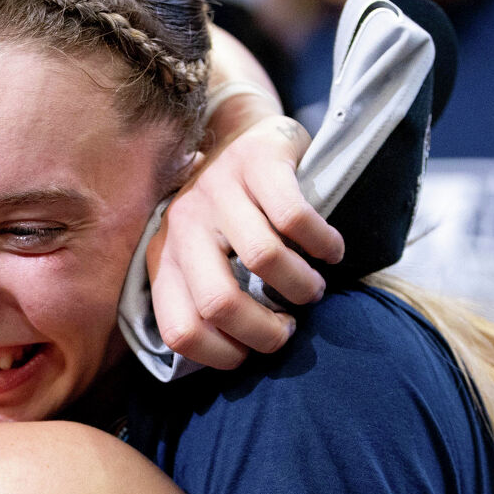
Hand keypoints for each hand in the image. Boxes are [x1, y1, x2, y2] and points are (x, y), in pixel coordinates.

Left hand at [148, 114, 339, 366]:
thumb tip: (236, 360)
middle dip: (264, 331)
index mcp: (163, 258)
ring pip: (263, 259)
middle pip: (220, 302)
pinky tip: (331, 251)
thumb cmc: (227, 215)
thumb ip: (202, 299)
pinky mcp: (258, 161)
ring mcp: (219, 189)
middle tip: (288, 329)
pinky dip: (323, 245)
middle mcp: (183, 224)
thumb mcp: (199, 257)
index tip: (251, 354)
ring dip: (300, 288)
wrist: (238, 132)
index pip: (179, 330)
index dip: (221, 356)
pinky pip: (296, 218)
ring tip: (312, 289)